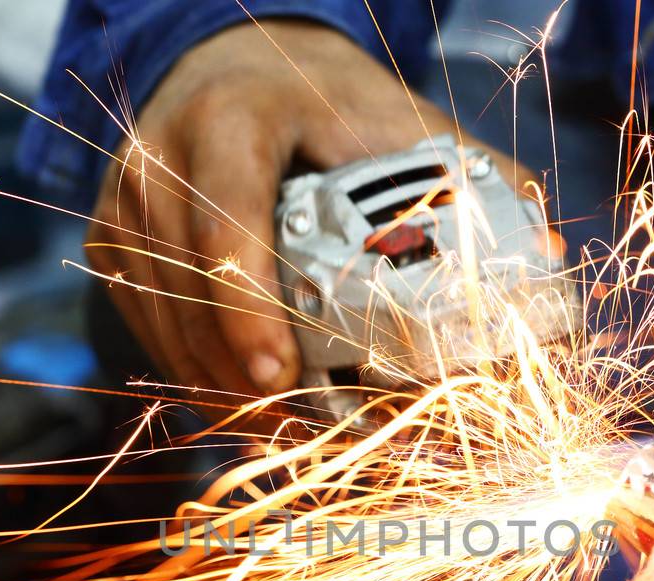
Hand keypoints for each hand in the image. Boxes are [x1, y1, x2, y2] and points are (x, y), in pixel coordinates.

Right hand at [87, 19, 532, 394]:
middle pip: (187, 289)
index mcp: (231, 117)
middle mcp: (158, 157)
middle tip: (302, 432)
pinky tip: (245, 408)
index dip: (247, 306)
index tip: (280, 375)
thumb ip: (466, 182)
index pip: (224, 219)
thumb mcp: (395, 122)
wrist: (234, 70)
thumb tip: (544, 258)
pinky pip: (145, 328)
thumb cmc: (327, 107)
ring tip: (284, 436)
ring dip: (219, 389)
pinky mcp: (109, 240)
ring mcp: (122, 202)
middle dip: (240, 374)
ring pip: (160, 322)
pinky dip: (194, 375)